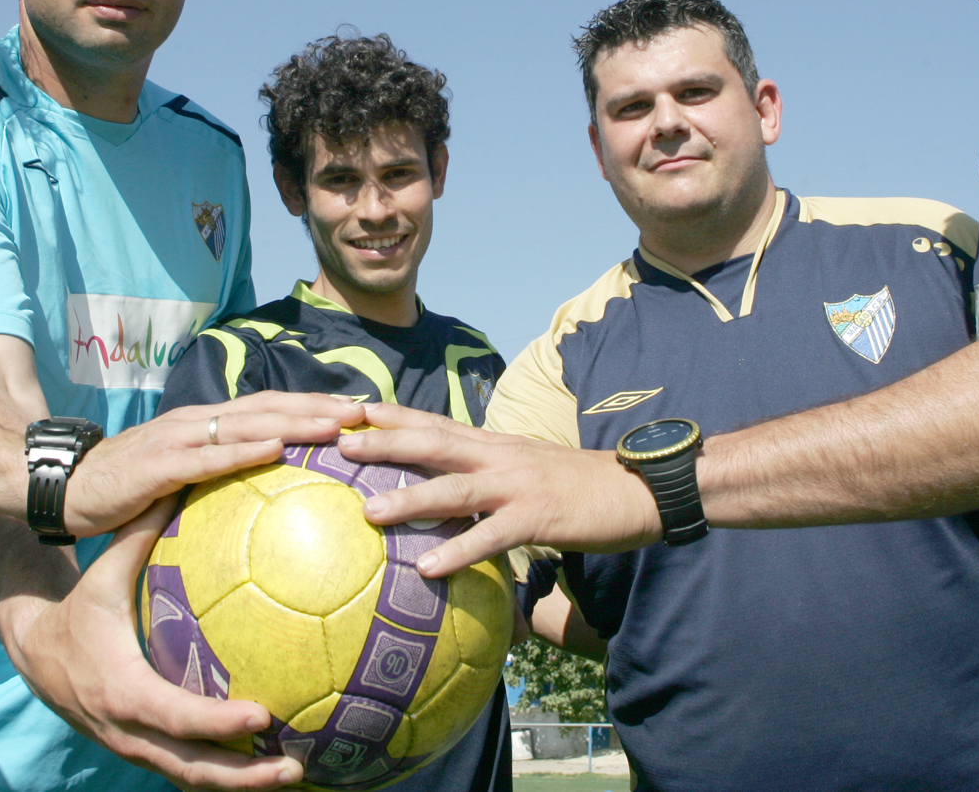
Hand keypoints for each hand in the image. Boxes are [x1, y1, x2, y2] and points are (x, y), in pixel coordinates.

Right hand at [0, 498, 300, 789]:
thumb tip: (182, 485)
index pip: (176, 716)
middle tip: (295, 766)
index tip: (261, 717)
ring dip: (242, 785)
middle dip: (243, 777)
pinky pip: (187, 771)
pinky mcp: (142, 752)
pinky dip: (226, 775)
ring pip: (192, 779)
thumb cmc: (78, 610)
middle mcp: (129, 731)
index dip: (217, 723)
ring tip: (296, 772)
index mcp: (123, 691)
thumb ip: (139, 535)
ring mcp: (135, 748)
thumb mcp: (103, 576)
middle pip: (190, 769)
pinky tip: (268, 765)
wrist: (34, 653)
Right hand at [64, 392, 363, 537]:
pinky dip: (244, 451)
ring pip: (246, 424)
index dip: (312, 406)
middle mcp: (196, 424)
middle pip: (268, 407)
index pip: (268, 409)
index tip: (359, 412)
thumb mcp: (174, 487)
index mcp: (205, 427)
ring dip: (294, 421)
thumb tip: (260, 514)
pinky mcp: (157, 464)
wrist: (62, 488)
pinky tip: (277, 449)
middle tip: (366, 413)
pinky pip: (207, 457)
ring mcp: (177, 440)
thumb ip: (212, 489)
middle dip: (318, 406)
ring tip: (336, 424)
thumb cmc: (121, 492)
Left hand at [337, 403, 660, 577]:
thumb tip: (450, 497)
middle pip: (433, 443)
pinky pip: (493, 537)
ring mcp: (519, 486)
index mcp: (495, 444)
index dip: (393, 415)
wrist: (640, 488)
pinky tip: (429, 570)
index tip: (348, 409)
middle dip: (384, 442)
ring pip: (455, 488)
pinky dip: (460, 550)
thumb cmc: (580, 487)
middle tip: (338, 443)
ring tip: (368, 512)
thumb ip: (489, 477)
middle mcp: (500, 456)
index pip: (435, 423)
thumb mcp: (528, 470)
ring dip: (410, 499)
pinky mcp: (540, 517)